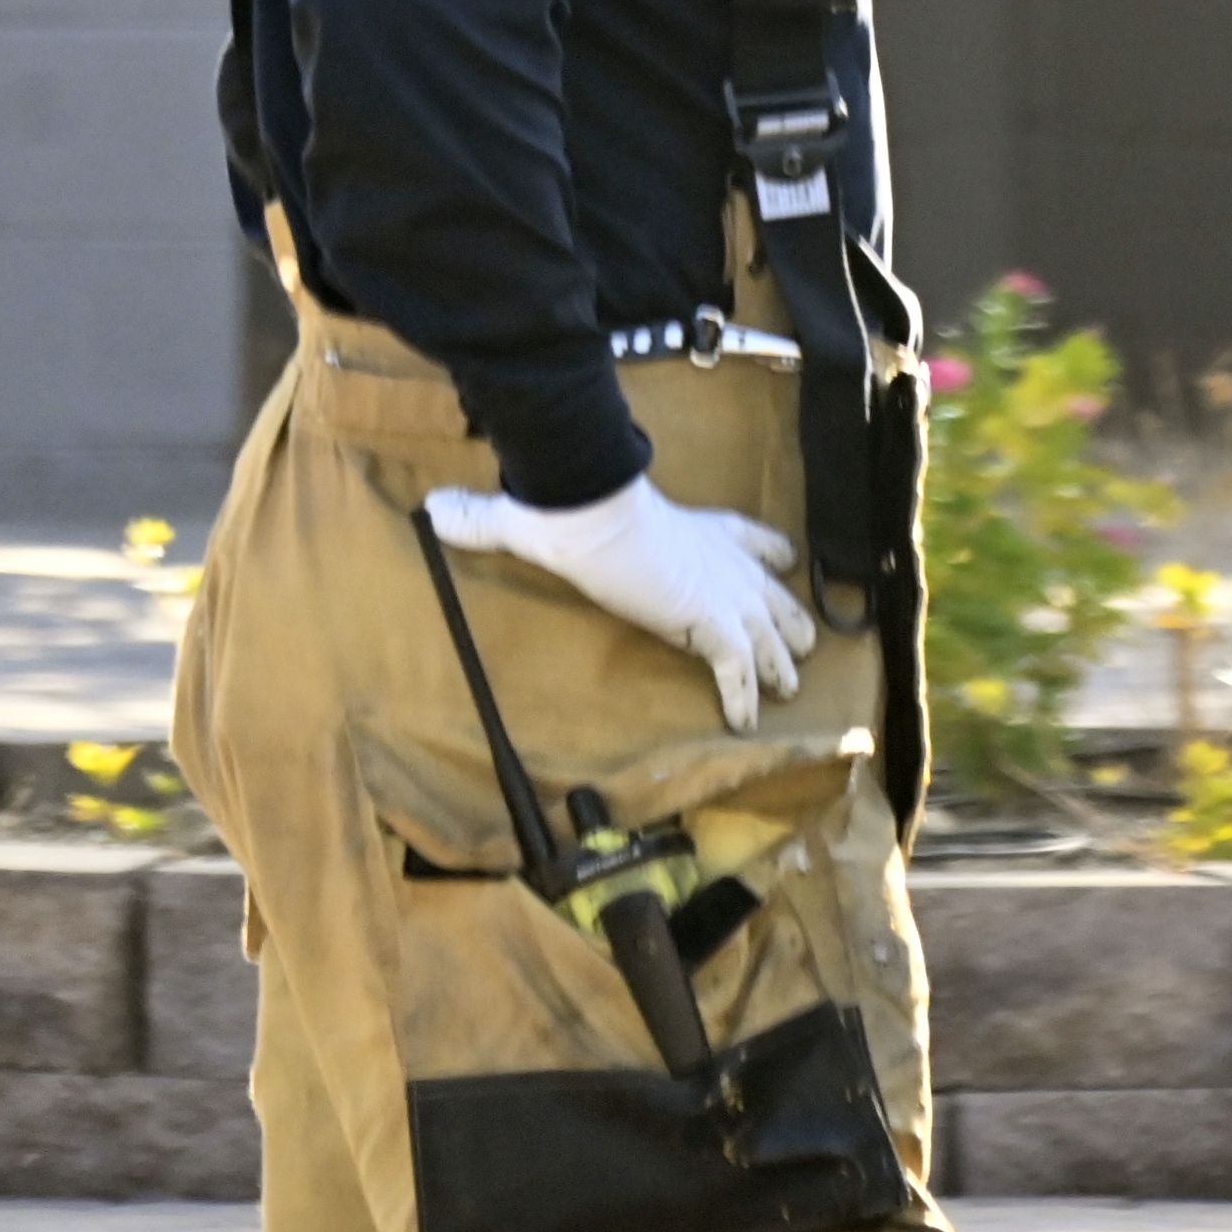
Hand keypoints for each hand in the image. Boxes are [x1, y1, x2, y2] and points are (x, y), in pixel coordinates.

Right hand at [424, 474, 816, 732]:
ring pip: (776, 637)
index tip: (785, 564)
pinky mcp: (719, 626)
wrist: (594, 516)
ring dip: (781, 664)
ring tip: (787, 691)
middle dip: (787, 621)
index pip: (753, 538)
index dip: (770, 554)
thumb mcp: (542, 513)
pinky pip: (743, 674)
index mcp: (703, 529)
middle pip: (778, 595)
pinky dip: (744, 700)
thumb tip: (436, 507)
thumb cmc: (577, 509)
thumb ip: (491, 516)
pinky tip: (745, 724)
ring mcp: (728, 594)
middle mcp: (727, 561)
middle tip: (796, 647)